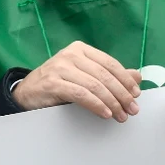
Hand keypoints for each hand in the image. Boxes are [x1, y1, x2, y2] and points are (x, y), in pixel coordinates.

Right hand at [12, 41, 141, 120]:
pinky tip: (105, 113)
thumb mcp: (85, 76)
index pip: (110, 63)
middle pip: (104, 75)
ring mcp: (60, 67)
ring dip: (112, 103)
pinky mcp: (52, 83)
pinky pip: (81, 95)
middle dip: (122, 94)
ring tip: (120, 115)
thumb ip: (109, 75)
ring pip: (94, 86)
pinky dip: (96, 105)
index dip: (126, 79)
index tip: (136, 94)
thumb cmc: (58, 83)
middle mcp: (70, 55)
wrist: (27, 92)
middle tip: (132, 109)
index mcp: (80, 49)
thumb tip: (137, 76)